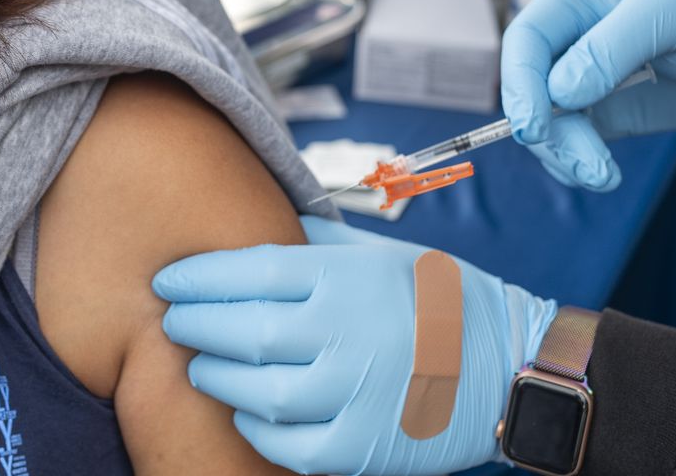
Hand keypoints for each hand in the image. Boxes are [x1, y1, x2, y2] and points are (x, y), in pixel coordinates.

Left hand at [154, 216, 557, 475]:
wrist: (507, 364)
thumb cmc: (436, 298)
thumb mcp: (379, 253)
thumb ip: (313, 244)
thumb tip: (251, 227)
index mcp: (349, 278)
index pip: (250, 272)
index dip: (198, 277)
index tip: (169, 280)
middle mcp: (349, 332)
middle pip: (244, 330)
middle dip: (194, 325)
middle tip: (174, 321)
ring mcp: (356, 393)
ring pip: (257, 392)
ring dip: (215, 378)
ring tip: (200, 366)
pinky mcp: (362, 447)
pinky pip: (287, 444)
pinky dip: (254, 427)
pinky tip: (244, 409)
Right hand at [501, 0, 675, 190]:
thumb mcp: (674, 10)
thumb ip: (612, 47)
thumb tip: (559, 93)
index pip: (527, 39)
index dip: (521, 83)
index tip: (536, 127)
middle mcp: (575, 36)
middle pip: (530, 88)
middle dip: (549, 131)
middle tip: (587, 164)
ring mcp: (591, 78)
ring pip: (550, 122)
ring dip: (566, 155)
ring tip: (604, 176)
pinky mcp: (612, 111)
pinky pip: (575, 141)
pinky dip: (578, 162)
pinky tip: (603, 174)